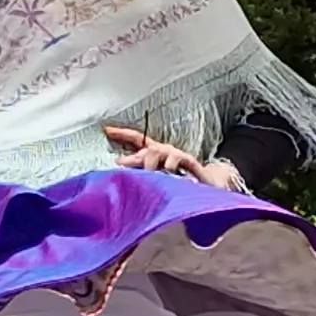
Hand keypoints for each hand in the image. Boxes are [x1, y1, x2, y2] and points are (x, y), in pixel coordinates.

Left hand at [106, 127, 235, 189]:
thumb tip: (118, 167)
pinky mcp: (190, 163)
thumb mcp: (157, 177)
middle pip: (146, 149)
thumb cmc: (180, 182)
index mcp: (156, 153)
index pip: (137, 140)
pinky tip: (165, 173)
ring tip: (145, 173)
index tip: (107, 130)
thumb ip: (140, 173)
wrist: (208, 185)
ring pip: (158, 153)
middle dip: (134, 158)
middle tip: (122, 166)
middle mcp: (165, 151)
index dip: (122, 134)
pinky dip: (169, 166)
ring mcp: (177, 156)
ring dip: (149, 163)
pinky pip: (176, 160)